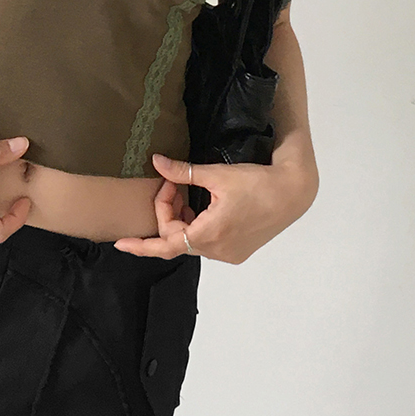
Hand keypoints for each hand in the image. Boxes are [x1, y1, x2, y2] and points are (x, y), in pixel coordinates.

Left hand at [112, 152, 317, 262]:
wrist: (293, 192)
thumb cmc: (256, 182)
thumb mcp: (216, 174)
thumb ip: (183, 173)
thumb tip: (156, 161)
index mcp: (209, 234)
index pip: (165, 244)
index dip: (141, 245)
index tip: (121, 242)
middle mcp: (218, 251)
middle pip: (176, 240)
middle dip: (167, 214)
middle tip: (171, 186)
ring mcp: (229, 254)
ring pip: (191, 242)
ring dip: (181, 221)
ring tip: (184, 193)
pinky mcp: (239, 250)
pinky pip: (207, 243)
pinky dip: (196, 227)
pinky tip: (200, 206)